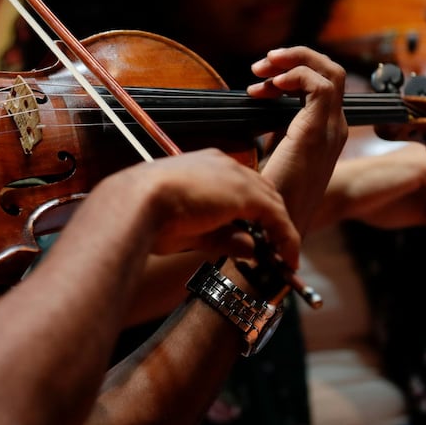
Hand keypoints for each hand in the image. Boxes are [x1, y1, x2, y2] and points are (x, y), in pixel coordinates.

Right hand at [119, 149, 300, 270]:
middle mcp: (222, 165)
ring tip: (284, 257)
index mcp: (204, 167)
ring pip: (273, 202)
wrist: (139, 202)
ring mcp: (235, 177)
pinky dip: (286, 239)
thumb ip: (223, 237)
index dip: (252, 210)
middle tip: (276, 248)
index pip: (239, 185)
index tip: (257, 234)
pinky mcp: (246, 194)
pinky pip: (278, 218)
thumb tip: (250, 249)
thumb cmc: (150, 215)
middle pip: (262, 190)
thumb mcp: (191, 231)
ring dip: (281, 230)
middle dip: (272, 219)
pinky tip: (286, 259)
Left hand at [246, 46, 347, 228]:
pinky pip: (319, 85)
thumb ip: (274, 128)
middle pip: (330, 71)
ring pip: (329, 71)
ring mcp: (331, 129)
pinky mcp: (318, 132)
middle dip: (295, 57)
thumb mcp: (274, 154)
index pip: (321, 83)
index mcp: (326, 131)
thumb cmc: (271, 198)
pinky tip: (270, 85)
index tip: (256, 84)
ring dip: (295, 60)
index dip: (290, 73)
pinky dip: (296, 74)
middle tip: (262, 65)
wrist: (275, 229)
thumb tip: (257, 100)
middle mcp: (335, 127)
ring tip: (263, 67)